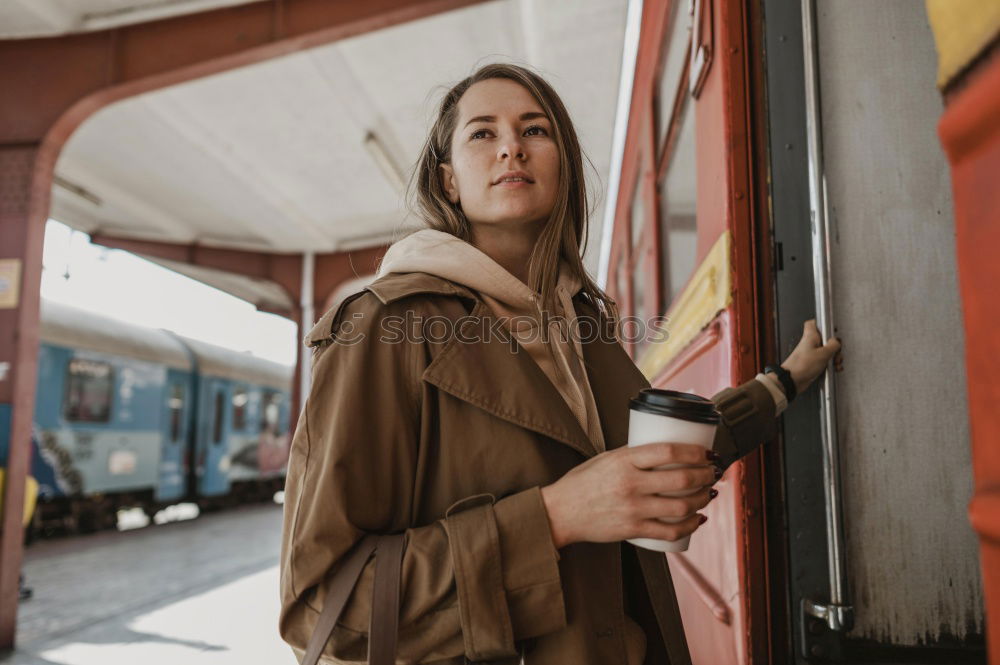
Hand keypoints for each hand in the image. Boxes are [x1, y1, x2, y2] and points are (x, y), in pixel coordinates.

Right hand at [539, 443, 719, 548]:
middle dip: (706, 475)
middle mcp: (630, 484)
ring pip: (681, 506)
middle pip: (681, 480)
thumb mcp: (606, 459)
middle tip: (713, 472)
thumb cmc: (583, 482)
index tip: (707, 453)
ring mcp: (632, 509)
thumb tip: (666, 454)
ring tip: (709, 493)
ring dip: (703, 499)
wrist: (561, 512)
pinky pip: (670, 531)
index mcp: (623, 460)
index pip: (668, 452)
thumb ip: (634, 457)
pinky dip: (690, 526)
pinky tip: (698, 519)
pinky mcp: (632, 529)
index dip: (694, 452)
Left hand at [780, 319, 841, 393]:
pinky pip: (824, 361)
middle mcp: (810, 344)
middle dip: (834, 346)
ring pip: (826, 351)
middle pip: (825, 339)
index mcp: (810, 336)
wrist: (792, 380)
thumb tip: (837, 341)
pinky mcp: (812, 364)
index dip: (823, 323)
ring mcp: (811, 354)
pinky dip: (830, 365)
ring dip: (834, 357)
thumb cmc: (802, 366)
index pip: (813, 323)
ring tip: (835, 362)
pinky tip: (834, 368)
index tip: (832, 328)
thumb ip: (833, 345)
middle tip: (836, 352)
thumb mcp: (823, 353)